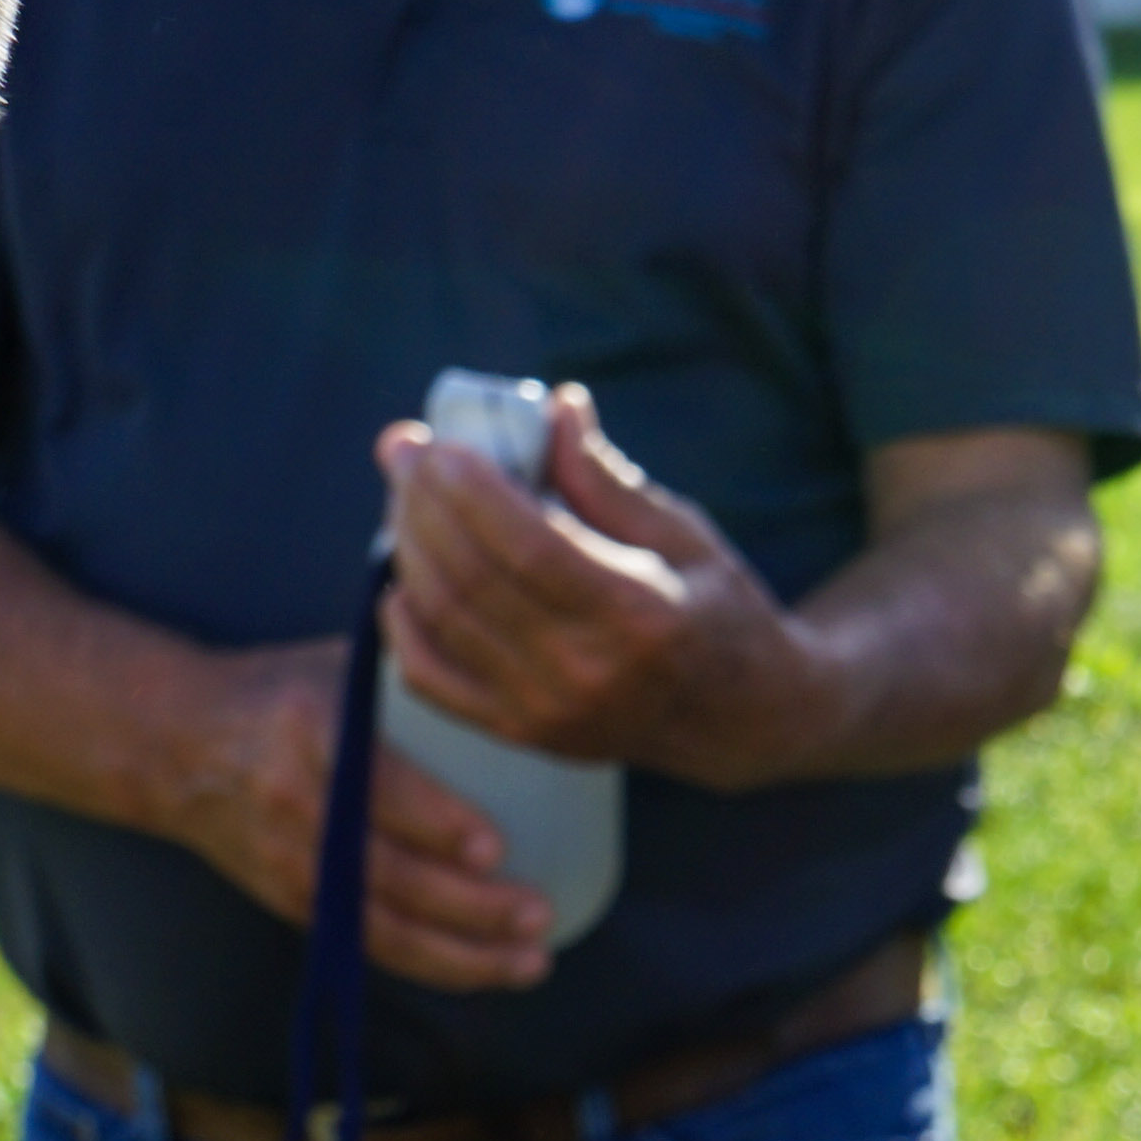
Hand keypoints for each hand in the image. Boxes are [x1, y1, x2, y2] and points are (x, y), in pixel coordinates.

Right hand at [169, 631, 552, 990]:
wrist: (176, 745)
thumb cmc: (279, 693)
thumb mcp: (333, 663)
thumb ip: (412, 669)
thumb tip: (510, 664)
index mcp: (309, 733)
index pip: (378, 788)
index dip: (435, 824)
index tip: (494, 848)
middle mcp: (295, 806)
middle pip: (387, 873)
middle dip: (468, 907)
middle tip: (538, 915)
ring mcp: (290, 865)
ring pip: (380, 927)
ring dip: (460, 956)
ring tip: (530, 963)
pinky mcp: (292, 902)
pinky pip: (366, 945)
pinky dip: (428, 964)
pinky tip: (485, 970)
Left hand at [382, 385, 822, 780]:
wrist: (737, 719)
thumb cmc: (715, 609)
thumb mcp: (685, 534)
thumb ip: (608, 479)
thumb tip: (557, 407)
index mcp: (641, 614)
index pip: (531, 547)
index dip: (473, 491)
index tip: (438, 443)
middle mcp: (588, 672)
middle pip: (474, 580)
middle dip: (424, 506)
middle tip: (403, 451)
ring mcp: (548, 712)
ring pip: (444, 621)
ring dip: (409, 550)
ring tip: (404, 498)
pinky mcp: (521, 733)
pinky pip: (431, 679)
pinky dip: (404, 623)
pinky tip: (403, 576)